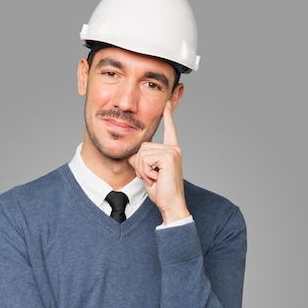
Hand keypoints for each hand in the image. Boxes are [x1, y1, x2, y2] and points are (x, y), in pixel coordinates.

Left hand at [128, 102, 189, 223]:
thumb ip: (140, 162)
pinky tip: (156, 178)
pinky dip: (146, 171)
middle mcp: (174, 148)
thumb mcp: (147, 174)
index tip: (167, 103)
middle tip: (152, 177)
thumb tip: (133, 155)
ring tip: (155, 178)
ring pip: (142, 153)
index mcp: (171, 150)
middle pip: (143, 146)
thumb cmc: (162, 192)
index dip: (168, 116)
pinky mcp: (169, 156)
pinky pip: (146, 159)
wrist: (171, 204)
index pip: (169, 130)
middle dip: (141, 164)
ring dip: (143, 169)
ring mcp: (172, 152)